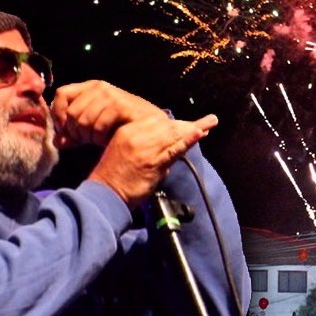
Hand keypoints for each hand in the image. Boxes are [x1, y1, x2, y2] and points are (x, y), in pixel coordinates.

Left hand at [50, 80, 166, 147]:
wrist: (152, 127)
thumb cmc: (121, 126)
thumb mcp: (92, 130)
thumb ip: (74, 135)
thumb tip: (58, 142)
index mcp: (90, 87)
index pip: (61, 94)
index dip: (59, 115)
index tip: (66, 132)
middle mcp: (99, 87)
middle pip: (71, 112)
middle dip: (75, 132)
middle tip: (86, 141)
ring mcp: (111, 94)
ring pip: (83, 120)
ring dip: (88, 137)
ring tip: (98, 140)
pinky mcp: (121, 105)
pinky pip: (98, 124)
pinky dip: (100, 137)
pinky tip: (106, 140)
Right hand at [87, 112, 217, 207]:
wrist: (104, 194)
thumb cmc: (113, 178)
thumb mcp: (124, 153)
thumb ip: (144, 148)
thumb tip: (167, 151)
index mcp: (128, 131)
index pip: (157, 122)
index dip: (176, 123)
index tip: (191, 123)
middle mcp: (137, 135)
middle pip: (168, 127)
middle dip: (189, 125)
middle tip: (209, 121)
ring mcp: (145, 148)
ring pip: (173, 136)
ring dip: (194, 130)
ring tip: (210, 123)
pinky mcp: (152, 162)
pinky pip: (173, 149)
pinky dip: (187, 141)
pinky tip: (199, 133)